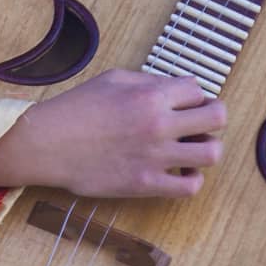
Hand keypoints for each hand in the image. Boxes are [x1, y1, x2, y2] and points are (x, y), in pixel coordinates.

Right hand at [0, 69, 225, 198]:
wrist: (47, 144)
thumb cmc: (76, 108)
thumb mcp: (114, 78)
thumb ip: (150, 81)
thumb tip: (178, 88)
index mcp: (151, 94)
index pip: (199, 90)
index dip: (194, 96)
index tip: (184, 103)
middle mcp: (159, 124)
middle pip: (217, 117)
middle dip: (211, 117)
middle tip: (198, 123)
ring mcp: (155, 156)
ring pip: (212, 153)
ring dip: (207, 149)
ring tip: (191, 149)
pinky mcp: (146, 184)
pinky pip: (190, 187)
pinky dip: (191, 179)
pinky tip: (178, 172)